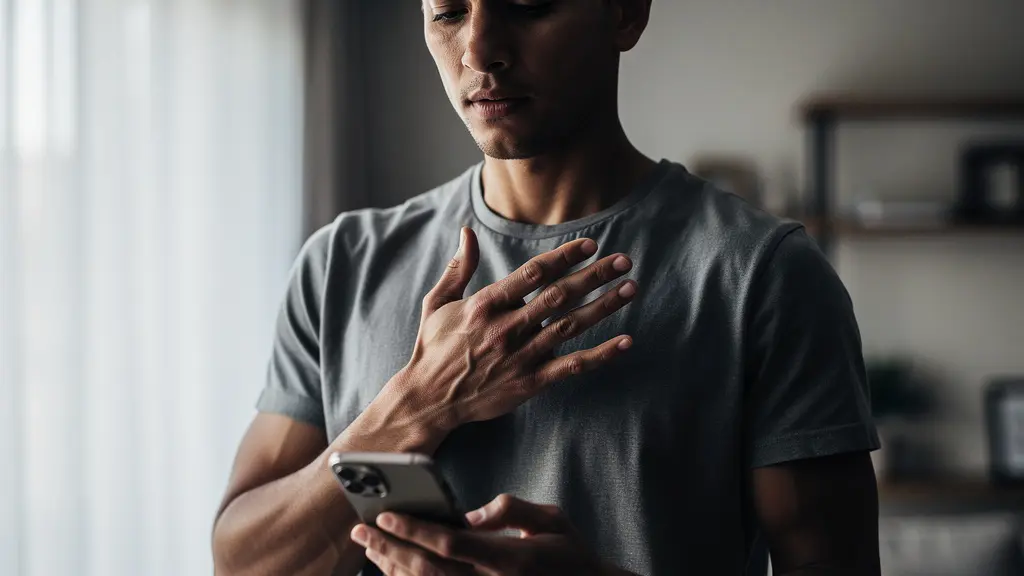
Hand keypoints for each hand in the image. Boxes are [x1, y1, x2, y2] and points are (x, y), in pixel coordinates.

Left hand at [350, 494, 623, 575]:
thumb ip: (511, 510)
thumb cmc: (571, 554)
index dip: (413, 530)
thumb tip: (471, 514)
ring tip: (370, 545)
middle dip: (389, 547)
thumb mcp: (552, 519)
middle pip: (427, 570)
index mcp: (509, 560)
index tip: (386, 513)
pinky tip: (394, 568)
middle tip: (361, 529)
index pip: (450, 544)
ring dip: (393, 567)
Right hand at [365, 227, 636, 442]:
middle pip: (559, 296)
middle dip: (594, 276)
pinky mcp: (529, 383)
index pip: (533, 274)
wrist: (428, 399)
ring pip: (570, 327)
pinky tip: (625, 342)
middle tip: (623, 261)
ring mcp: (520, 357)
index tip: (589, 245)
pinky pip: (571, 366)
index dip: (564, 257)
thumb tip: (467, 232)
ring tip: (630, 289)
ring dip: (603, 307)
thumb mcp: (437, 303)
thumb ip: (458, 268)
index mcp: (485, 305)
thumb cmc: (434, 347)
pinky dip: (600, 355)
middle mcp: (506, 328)